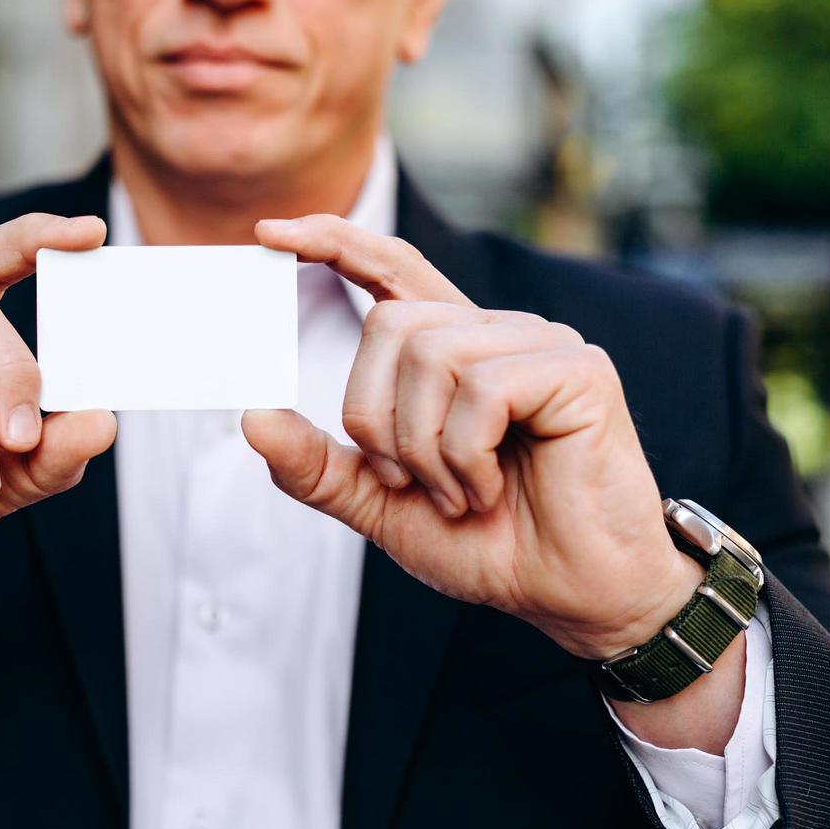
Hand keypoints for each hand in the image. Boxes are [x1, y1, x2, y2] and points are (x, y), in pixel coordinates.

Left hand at [245, 215, 705, 661]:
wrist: (574, 596)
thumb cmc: (492, 546)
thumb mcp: (384, 508)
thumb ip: (320, 467)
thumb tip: (251, 418)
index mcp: (455, 355)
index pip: (392, 271)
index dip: (336, 243)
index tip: (270, 232)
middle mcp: (498, 334)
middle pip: (389, 323)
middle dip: (375, 418)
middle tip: (408, 483)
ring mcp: (542, 344)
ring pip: (430, 353)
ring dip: (423, 448)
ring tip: (460, 496)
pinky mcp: (578, 369)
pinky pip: (482, 388)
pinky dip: (466, 455)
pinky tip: (488, 491)